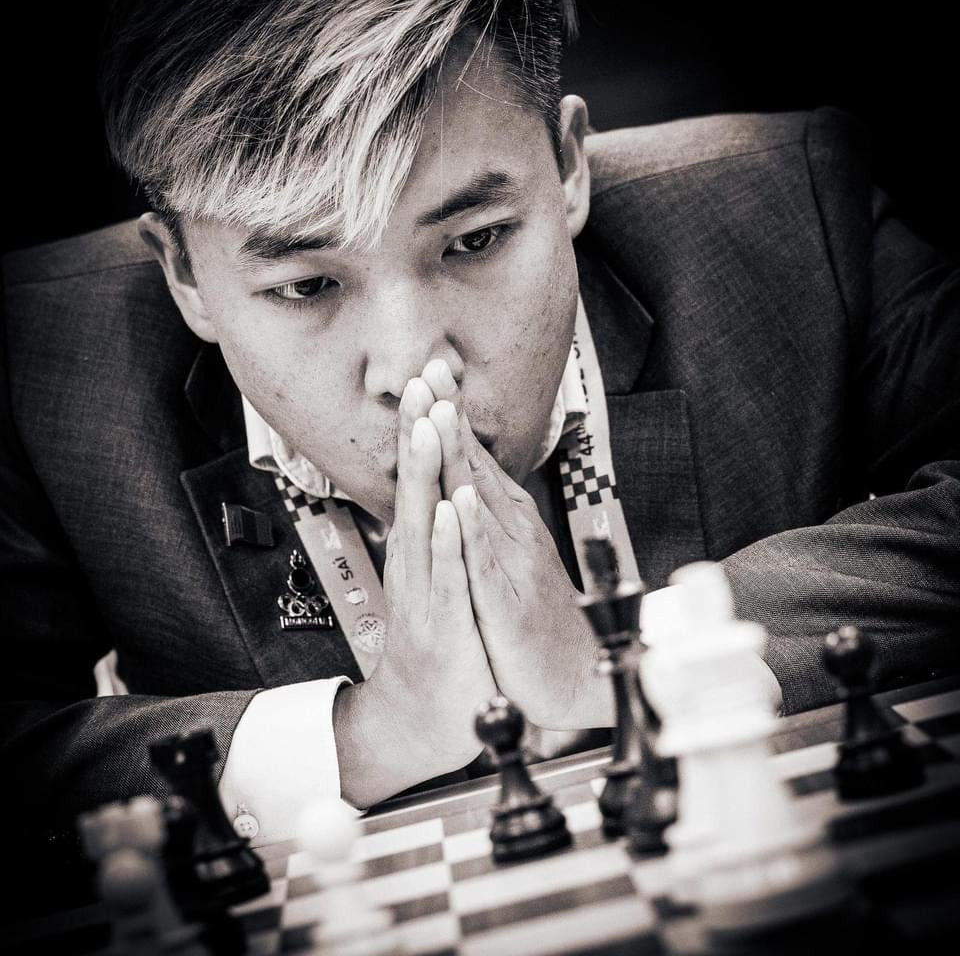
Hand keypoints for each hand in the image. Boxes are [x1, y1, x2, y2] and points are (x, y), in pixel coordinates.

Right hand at [335, 378, 496, 805]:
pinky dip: (446, 544)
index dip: (424, 432)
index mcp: (419, 553)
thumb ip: (434, 541)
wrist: (421, 720)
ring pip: (424, 524)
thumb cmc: (437, 648)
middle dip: (418, 434)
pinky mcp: (442, 626)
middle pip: (416, 489)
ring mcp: (424, 595)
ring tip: (427, 426)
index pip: (422, 482)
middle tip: (419, 382)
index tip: (429, 383)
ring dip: (425, 474)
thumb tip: (438, 496)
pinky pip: (446, 580)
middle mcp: (415, 566)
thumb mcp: (434, 585)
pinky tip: (448, 511)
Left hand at [420, 360, 612, 730]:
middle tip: (432, 368)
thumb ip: (489, 515)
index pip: (474, 458)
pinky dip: (474, 530)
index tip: (431, 371)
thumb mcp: (509, 555)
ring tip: (440, 414)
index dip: (450, 414)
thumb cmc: (537, 614)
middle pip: (475, 465)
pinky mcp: (507, 600)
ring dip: (459, 456)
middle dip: (450, 416)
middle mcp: (511, 530)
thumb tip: (469, 476)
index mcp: (506, 520)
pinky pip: (486, 560)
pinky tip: (460, 502)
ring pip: (479, 500)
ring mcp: (511, 561)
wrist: (570, 672)